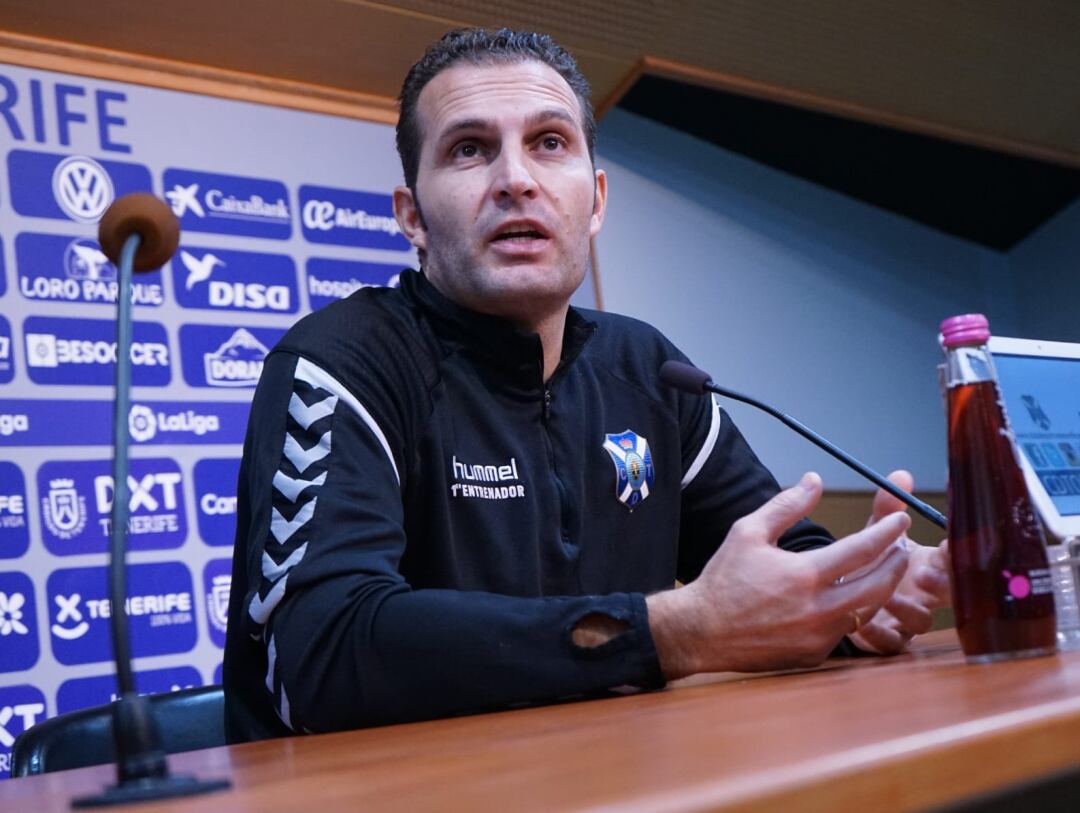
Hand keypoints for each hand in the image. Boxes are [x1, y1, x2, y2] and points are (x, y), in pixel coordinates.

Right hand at [647, 472, 909, 677]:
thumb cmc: (724, 578)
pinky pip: (845, 630)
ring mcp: (818, 636)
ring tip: (882, 570)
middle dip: (897, 563)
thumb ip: (786, 505)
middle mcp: (818, 609)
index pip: (863, 550)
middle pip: (880, 585)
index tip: (900, 519)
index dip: (887, 532)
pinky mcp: (814, 655)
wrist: (702, 631)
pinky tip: (848, 596)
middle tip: (901, 547)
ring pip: (867, 611)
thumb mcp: (748, 532)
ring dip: (880, 589)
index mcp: (804, 574)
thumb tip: (815, 480)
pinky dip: (852, 611)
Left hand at [847, 470, 951, 653]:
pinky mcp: (888, 638)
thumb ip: (887, 509)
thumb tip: (901, 475)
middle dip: (942, 584)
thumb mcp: (876, 534)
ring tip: (889, 596)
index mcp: (931, 564)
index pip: (954, 558)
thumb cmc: (869, 561)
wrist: (842, 594)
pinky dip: (880, 634)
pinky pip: (893, 644)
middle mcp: (926, 593)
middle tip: (924, 573)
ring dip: (909, 609)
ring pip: (922, 620)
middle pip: (949, 593)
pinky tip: (865, 623)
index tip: (950, 543)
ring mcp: (910, 617)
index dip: (957, 553)